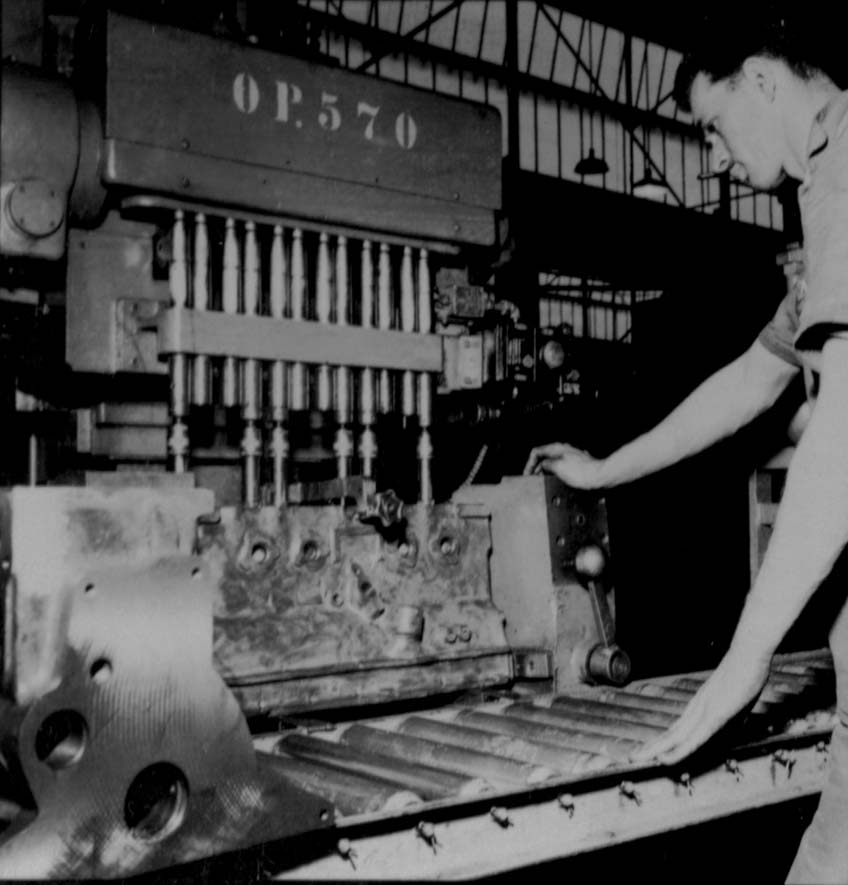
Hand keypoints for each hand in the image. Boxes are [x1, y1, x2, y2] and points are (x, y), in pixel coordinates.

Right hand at [523, 442, 605, 489]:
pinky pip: (560, 468)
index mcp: (556, 448)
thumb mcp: (557, 467)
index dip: (529, 463)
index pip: (536, 452)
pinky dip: (555, 474)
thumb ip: (545, 464)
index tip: (528, 473)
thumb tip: (542, 466)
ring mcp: (570, 457)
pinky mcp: (576, 464)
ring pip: (552, 463)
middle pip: (544, 457)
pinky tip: (557, 481)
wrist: (599, 476)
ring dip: (546, 471)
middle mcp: (563, 450)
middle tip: (534, 479)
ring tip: (544, 481)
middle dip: (537, 468)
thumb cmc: (582, 472)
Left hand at [630, 649, 769, 764]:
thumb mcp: (740, 701)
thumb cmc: (746, 673)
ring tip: (636, 758)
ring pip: (675, 737)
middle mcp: (697, 708)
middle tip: (632, 756)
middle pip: (670, 733)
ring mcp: (703, 711)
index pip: (678, 728)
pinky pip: (694, 738)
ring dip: (655, 749)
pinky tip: (666, 758)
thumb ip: (734, 713)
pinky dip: (679, 751)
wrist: (749, 653)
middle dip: (651, 747)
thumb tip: (735, 723)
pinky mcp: (714, 715)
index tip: (650, 750)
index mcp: (701, 706)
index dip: (664, 741)